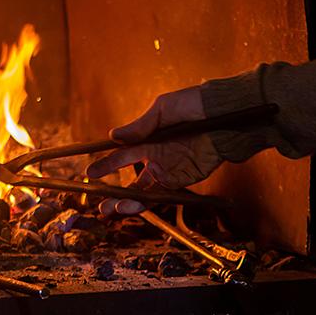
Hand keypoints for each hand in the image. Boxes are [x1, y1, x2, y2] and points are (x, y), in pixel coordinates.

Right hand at [85, 86, 224, 214]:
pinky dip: (148, 202)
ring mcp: (171, 171)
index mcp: (148, 140)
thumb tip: (113, 137)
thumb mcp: (163, 109)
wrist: (226, 114)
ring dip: (128, 203)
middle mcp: (157, 159)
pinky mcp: (185, 180)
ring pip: (145, 193)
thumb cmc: (196, 105)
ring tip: (113, 209)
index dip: (105, 166)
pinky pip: (164, 195)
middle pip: (132, 182)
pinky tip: (133, 205)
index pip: (122, 157)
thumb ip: (140, 127)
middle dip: (115, 195)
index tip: (89, 174)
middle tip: (100, 205)